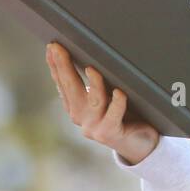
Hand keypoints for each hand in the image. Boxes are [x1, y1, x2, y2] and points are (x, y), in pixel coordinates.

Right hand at [46, 41, 160, 165]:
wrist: (138, 144)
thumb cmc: (122, 113)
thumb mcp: (103, 96)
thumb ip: (93, 82)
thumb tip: (89, 55)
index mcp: (75, 106)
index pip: (62, 82)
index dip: (55, 65)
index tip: (52, 46)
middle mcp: (80, 116)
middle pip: (71, 88)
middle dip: (64, 66)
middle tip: (59, 48)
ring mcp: (94, 126)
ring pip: (94, 101)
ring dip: (94, 84)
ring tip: (92, 69)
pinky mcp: (110, 133)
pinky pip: (114, 115)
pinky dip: (117, 103)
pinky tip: (119, 93)